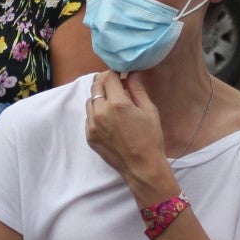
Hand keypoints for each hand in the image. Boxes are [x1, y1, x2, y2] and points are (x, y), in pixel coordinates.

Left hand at [84, 71, 169, 193]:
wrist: (141, 167)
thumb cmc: (150, 138)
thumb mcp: (149, 110)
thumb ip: (137, 89)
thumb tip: (130, 73)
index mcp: (117, 104)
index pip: (109, 77)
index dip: (115, 72)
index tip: (121, 73)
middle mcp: (100, 112)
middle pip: (96, 86)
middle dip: (105, 81)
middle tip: (116, 84)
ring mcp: (92, 125)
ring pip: (90, 101)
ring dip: (100, 97)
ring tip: (113, 103)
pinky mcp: (89, 136)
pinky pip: (89, 117)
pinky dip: (97, 112)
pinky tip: (109, 119)